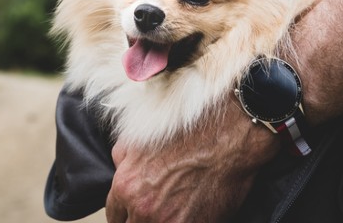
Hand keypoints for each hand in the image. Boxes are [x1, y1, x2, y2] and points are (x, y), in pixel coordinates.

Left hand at [105, 96, 279, 222]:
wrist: (228, 134)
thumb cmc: (189, 130)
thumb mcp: (143, 134)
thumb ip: (122, 158)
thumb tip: (119, 169)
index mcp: (126, 185)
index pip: (114, 215)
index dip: (124, 214)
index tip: (132, 212)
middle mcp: (143, 207)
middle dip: (139, 220)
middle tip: (154, 210)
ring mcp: (169, 221)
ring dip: (159, 222)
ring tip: (172, 211)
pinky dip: (185, 222)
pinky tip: (190, 213)